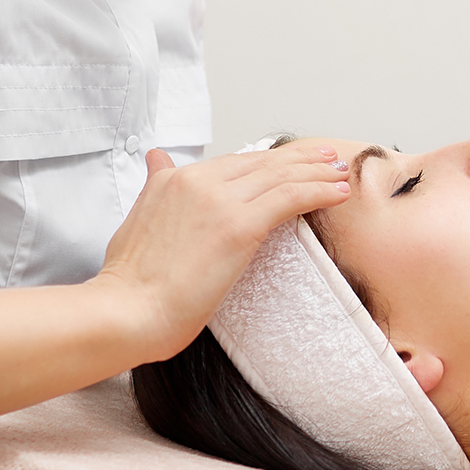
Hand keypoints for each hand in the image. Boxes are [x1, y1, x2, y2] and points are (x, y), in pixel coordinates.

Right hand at [90, 142, 348, 362]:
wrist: (127, 311)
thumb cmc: (131, 282)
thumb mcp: (137, 219)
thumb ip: (154, 187)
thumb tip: (157, 159)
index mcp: (174, 179)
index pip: (235, 163)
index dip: (269, 161)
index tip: (294, 161)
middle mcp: (198, 181)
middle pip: (262, 162)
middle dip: (301, 159)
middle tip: (329, 158)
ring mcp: (219, 201)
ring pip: (281, 176)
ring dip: (318, 173)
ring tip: (342, 172)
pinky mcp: (239, 226)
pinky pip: (290, 197)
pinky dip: (319, 192)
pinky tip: (339, 193)